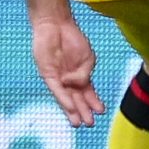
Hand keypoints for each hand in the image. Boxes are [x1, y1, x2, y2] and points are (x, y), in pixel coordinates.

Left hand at [33, 11, 102, 125]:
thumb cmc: (72, 39)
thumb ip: (85, 74)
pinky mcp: (47, 74)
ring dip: (72, 110)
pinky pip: (56, 89)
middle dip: (83, 112)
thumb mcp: (88, 58)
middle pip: (76, 99)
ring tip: (78, 123)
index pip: (87, 93)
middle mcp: (68, 80)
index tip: (100, 112)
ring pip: (66, 98)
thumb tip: (78, 85)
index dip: (93, 102)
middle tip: (90, 124)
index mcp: (79, 76)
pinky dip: (63, 98)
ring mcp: (58, 78)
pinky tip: (70, 107)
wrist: (56, 25)